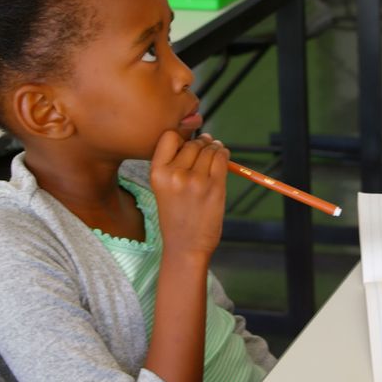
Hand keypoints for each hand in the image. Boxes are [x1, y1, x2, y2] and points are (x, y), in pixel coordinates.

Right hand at [150, 131, 229, 258]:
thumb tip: (203, 138)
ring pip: (210, 149)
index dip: (181, 137)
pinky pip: (222, 159)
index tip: (187, 145)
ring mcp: (195, 180)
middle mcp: (174, 174)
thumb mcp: (164, 188)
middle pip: (193, 143)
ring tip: (216, 153)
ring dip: (215, 148)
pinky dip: (224, 154)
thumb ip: (176, 164)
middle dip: (202, 143)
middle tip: (207, 149)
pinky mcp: (214, 187)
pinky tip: (223, 157)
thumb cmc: (176, 216)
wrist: (186, 246)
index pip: (169, 136)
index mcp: (157, 173)